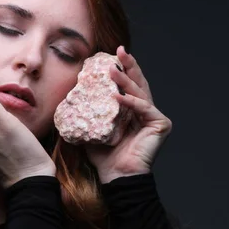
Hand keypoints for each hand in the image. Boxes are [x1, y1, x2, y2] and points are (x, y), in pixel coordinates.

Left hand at [84, 46, 172, 183]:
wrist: (116, 177)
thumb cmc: (104, 157)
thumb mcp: (91, 130)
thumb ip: (86, 114)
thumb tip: (67, 100)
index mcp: (130, 110)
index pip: (127, 85)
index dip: (121, 69)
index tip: (110, 56)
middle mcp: (144, 111)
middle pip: (137, 82)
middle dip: (128, 65)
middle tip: (120, 50)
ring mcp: (154, 117)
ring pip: (140, 92)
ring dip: (125, 80)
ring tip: (111, 70)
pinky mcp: (161, 124)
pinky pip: (144, 108)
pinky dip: (130, 102)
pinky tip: (117, 96)